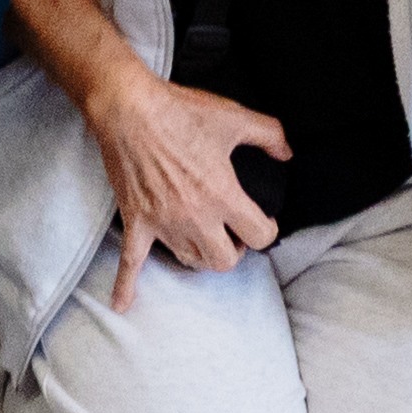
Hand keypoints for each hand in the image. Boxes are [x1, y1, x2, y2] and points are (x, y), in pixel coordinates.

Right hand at [86, 67, 290, 270]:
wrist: (128, 107)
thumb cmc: (180, 111)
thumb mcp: (234, 116)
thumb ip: (270, 134)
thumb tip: (288, 153)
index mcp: (222, 194)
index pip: (260, 236)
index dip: (267, 229)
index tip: (262, 220)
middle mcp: (195, 216)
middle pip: (225, 261)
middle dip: (235, 251)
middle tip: (232, 233)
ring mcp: (163, 223)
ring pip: (190, 262)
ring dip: (201, 256)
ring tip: (204, 241)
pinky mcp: (136, 221)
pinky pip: (130, 263)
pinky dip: (126, 286)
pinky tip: (123, 305)